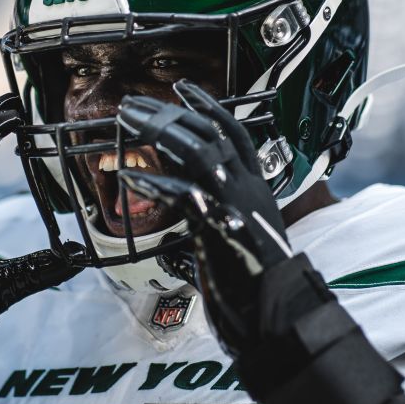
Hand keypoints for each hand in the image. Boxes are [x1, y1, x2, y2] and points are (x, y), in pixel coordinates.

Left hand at [117, 81, 404, 403]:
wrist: (276, 314)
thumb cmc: (256, 283)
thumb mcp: (236, 235)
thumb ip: (216, 213)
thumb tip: (192, 203)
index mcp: (256, 187)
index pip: (235, 134)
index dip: (209, 108)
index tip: (182, 90)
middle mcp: (249, 187)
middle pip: (210, 134)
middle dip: (170, 113)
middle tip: (135, 104)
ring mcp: (236, 203)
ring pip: (199, 150)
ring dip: (161, 132)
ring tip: (128, 123)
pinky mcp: (220, 223)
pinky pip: (184, 192)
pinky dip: (155, 181)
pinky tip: (130, 175)